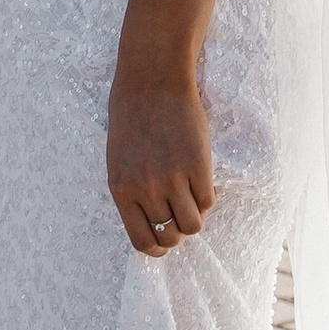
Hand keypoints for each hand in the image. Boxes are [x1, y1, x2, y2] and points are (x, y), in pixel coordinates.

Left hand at [107, 60, 215, 258]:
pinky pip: (208, 200)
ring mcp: (172, 178)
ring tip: (193, 196)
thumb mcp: (120, 161)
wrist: (152, 81)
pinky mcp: (197, 165)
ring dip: (196, 216)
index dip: (157, 248)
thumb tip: (155, 224)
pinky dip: (207, 195)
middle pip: (171, 236)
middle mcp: (146, 189)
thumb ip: (133, 192)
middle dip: (178, 231)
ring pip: (193, 224)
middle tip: (182, 213)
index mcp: (121, 190)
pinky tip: (200, 176)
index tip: (165, 241)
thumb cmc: (133, 119)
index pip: (142, 241)